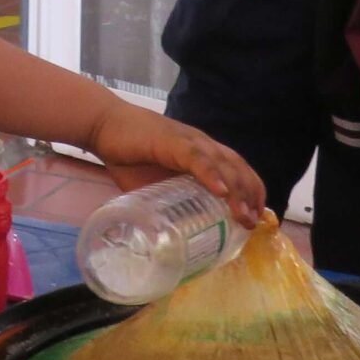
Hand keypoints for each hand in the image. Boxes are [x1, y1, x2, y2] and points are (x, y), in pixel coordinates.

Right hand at [81, 102, 265, 223]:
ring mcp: (189, 141)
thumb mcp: (153, 186)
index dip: (251, 191)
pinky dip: (211, 175)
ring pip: (223, 164)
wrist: (103, 126)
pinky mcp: (172, 141)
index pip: (238, 169)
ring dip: (236, 190)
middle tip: (251, 223)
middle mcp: (202, 144)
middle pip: (237, 167)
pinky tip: (220, 192)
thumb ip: (165, 202)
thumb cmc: (128, 155)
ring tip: (241, 214)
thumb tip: (170, 234)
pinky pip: (197, 159)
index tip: (256, 216)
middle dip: (249, 196)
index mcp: (202, 153)